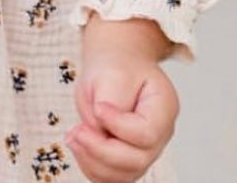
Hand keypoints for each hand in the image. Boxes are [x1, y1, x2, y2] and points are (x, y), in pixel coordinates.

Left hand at [67, 17, 178, 182]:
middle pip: (137, 160)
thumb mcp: (113, 71)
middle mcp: (160, 136)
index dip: (118, 126)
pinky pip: (111, 176)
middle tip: (77, 131)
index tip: (98, 108)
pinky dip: (90, 166)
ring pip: (123, 174)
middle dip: (101, 150)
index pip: (146, 133)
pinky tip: (77, 143)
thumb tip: (100, 127)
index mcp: (164, 108)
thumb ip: (110, 100)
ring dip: (92, 161)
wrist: (116, 65)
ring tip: (73, 137)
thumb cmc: (117, 67)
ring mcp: (145, 151)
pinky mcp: (127, 159)